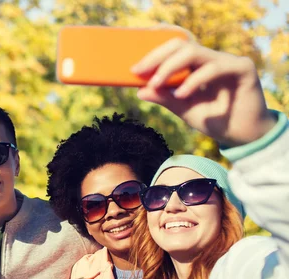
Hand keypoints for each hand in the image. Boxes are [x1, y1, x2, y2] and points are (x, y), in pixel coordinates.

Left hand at [132, 37, 276, 145]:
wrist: (243, 136)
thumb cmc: (215, 120)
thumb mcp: (184, 109)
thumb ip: (165, 98)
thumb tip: (140, 91)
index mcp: (198, 65)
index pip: (173, 50)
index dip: (153, 57)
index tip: (133, 71)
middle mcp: (212, 59)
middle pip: (182, 45)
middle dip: (158, 58)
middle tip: (141, 72)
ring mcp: (228, 61)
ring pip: (195, 52)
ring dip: (171, 68)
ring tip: (156, 84)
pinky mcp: (243, 69)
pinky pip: (215, 67)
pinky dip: (195, 79)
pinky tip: (182, 94)